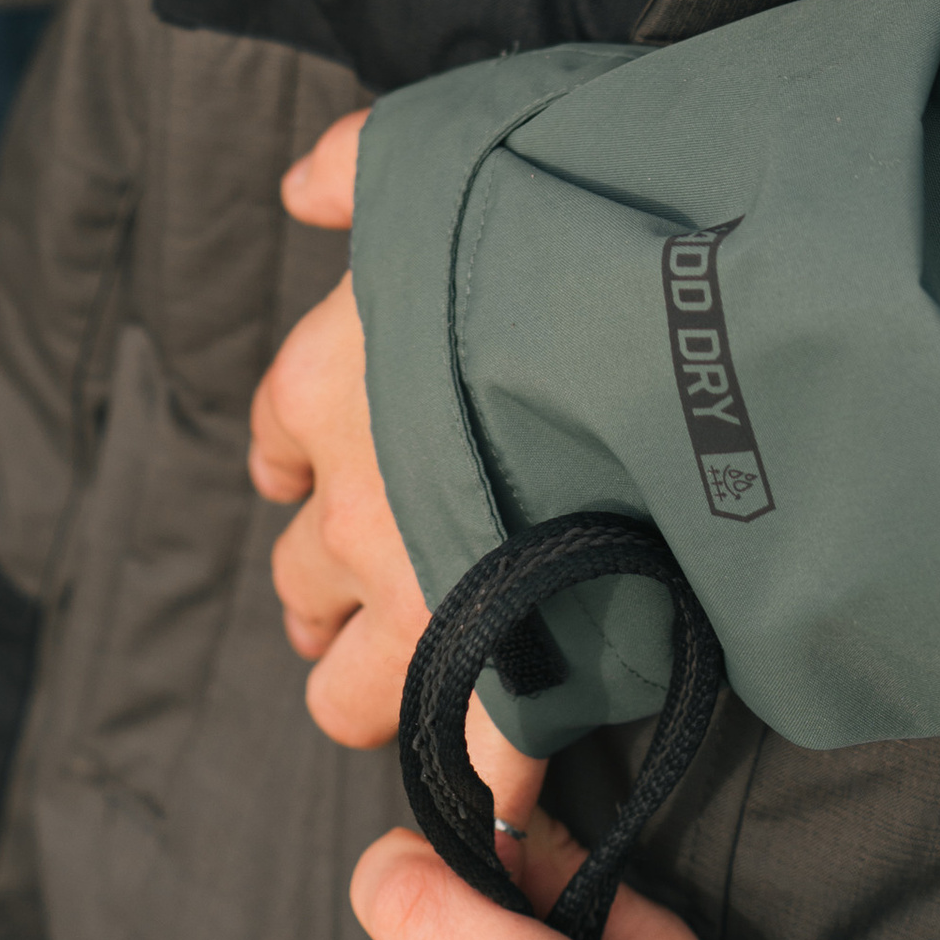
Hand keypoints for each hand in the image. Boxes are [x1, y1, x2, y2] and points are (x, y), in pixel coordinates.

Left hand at [250, 113, 544, 818]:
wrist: (663, 328)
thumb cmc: (554, 231)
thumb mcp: (430, 156)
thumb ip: (357, 171)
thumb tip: (300, 187)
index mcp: (325, 388)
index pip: (277, 441)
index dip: (299, 465)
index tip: (314, 479)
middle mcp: (352, 505)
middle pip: (302, 579)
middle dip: (329, 589)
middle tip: (371, 591)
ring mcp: (424, 603)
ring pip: (350, 690)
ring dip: (376, 684)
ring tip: (417, 680)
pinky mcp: (506, 677)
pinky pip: (480, 765)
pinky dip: (493, 778)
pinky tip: (510, 782)